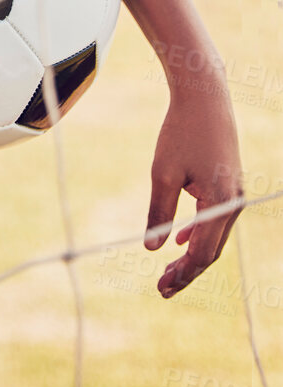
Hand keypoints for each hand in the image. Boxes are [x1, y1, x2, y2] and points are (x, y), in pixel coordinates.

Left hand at [145, 79, 243, 298]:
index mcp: (222, 203)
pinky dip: (198, 232)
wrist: (204, 97)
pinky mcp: (228, 184)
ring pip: (213, 235)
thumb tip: (152, 248)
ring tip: (168, 272)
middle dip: (187, 271)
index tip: (162, 288)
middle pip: (211, 249)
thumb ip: (159, 212)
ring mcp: (234, 194)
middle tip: (162, 289)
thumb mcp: (163, 173)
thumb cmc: (181, 132)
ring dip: (191, 253)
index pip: (203, 252)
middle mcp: (234, 203)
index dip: (183, 274)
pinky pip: (214, 218)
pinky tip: (180, 240)